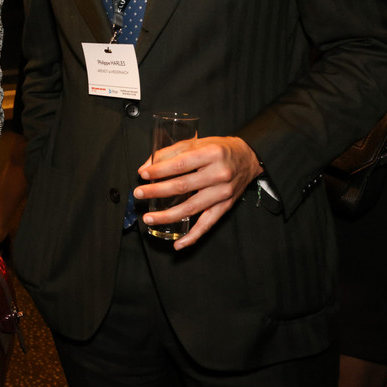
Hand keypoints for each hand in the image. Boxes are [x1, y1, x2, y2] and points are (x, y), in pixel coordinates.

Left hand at [133, 135, 262, 249]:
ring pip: (191, 208)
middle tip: (139, 194)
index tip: (142, 174)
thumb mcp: (197, 143)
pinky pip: (208, 224)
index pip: (180, 164)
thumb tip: (146, 166)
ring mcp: (223, 193)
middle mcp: (219, 174)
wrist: (248, 158)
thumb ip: (170, 152)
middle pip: (183, 186)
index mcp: (211, 154)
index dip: (159, 170)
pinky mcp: (226, 206)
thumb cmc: (219, 149)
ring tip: (149, 218)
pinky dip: (192, 236)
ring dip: (167, 216)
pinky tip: (178, 244)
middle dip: (156, 191)